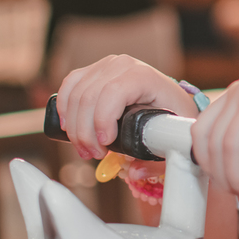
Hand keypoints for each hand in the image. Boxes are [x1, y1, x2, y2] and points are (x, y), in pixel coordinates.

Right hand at [57, 55, 198, 159]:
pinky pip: (69, 86)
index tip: (105, 144)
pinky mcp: (92, 71)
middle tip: (93, 154)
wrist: (170, 97)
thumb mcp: (174, 134)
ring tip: (85, 149)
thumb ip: (159, 158)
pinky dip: (64, 108)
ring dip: (74, 127)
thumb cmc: (173, 114)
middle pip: (89, 97)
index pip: (114, 92)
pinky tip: (67, 127)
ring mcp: (105, 65)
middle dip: (85, 132)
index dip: (103, 119)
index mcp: (143, 75)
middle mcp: (122, 65)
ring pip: (75, 95)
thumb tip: (135, 173)